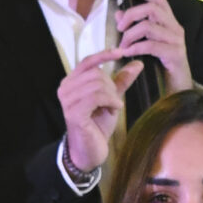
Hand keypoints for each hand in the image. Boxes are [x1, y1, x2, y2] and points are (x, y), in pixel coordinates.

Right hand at [57, 50, 135, 175]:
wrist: (90, 150)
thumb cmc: (98, 125)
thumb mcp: (111, 99)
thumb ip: (121, 81)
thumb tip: (137, 63)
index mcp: (71, 81)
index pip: (88, 61)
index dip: (104, 55)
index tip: (122, 52)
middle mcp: (65, 88)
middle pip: (96, 73)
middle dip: (111, 86)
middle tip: (115, 101)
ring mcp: (67, 100)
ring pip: (97, 84)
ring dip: (112, 95)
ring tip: (114, 106)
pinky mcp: (73, 112)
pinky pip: (96, 97)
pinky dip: (110, 101)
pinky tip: (115, 109)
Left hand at [116, 0, 193, 92]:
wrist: (178, 90)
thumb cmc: (161, 66)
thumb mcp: (146, 43)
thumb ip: (133, 27)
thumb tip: (118, 13)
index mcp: (170, 22)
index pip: (159, 0)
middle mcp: (175, 28)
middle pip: (151, 9)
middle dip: (131, 15)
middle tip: (120, 28)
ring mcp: (177, 41)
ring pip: (149, 26)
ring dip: (130, 35)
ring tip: (122, 46)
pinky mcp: (175, 55)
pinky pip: (151, 45)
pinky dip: (135, 48)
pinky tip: (127, 53)